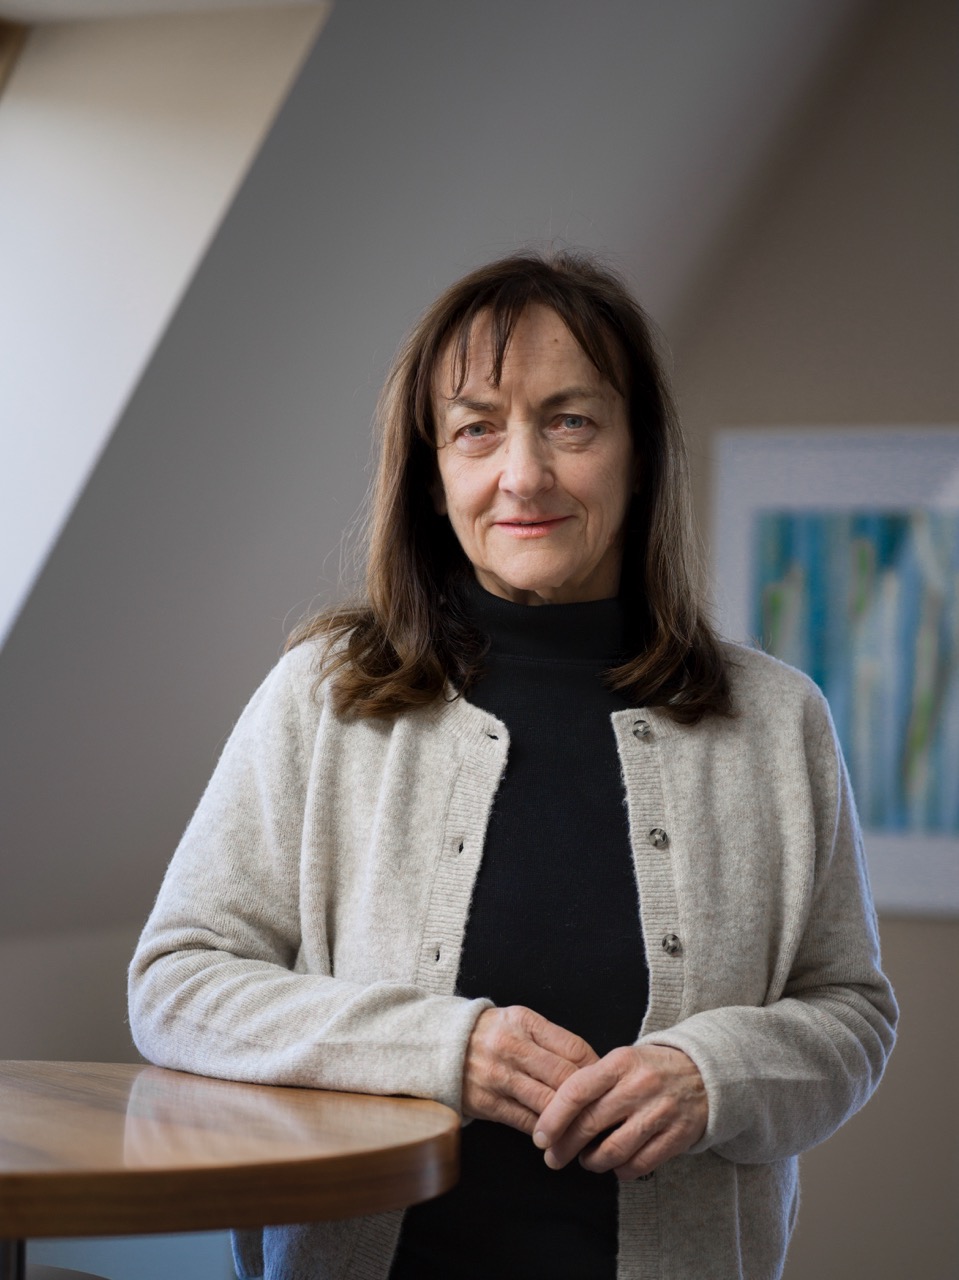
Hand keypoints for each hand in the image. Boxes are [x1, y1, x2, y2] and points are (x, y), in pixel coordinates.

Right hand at [462, 1006, 598, 1134]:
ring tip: (586, 1130)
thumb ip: (551, 1041)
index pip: (574, 1048)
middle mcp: (511, 1046)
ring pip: (548, 1104)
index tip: (606, 1084)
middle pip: (565, 1078)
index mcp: (524, 1022)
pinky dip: (546, 1132)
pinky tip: (557, 1136)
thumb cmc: (490, 1034)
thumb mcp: (519, 1023)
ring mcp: (497, 1076)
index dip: (596, 1070)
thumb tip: (592, 1069)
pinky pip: (526, 1121)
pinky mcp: (486, 1103)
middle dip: (589, 1099)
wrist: (438, 1045)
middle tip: (604, 1112)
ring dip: (571, 1121)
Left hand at [532, 1044, 706, 1179]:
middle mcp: (639, 1086)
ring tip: (586, 1159)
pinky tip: (614, 1165)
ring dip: (592, 1161)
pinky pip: (639, 1164)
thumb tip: (554, 1114)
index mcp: (620, 1063)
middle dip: (565, 1146)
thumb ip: (592, 1082)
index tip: (540, 1137)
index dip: (553, 1118)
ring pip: (613, 1151)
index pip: (576, 1091)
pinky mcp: (677, 1136)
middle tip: (553, 1157)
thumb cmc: (651, 1068)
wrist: (706, 1073)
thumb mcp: (622, 1061)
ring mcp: (660, 1113)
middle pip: (590, 1124)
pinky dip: (621, 1170)